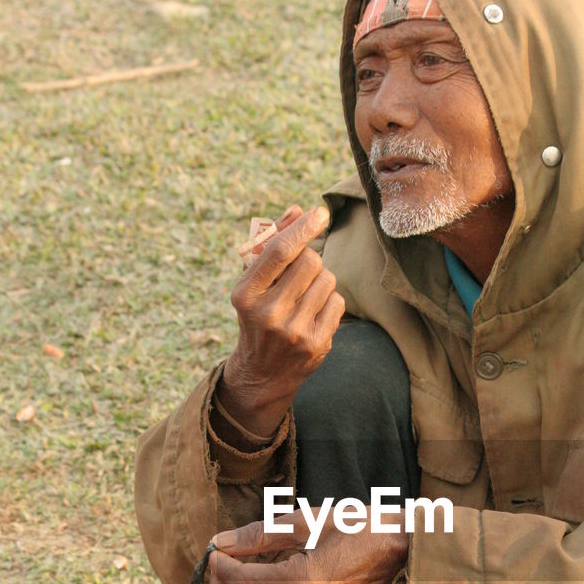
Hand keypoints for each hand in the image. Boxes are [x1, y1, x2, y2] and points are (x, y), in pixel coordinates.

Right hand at [217, 205, 345, 441]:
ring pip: (327, 280)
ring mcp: (294, 332)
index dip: (303, 228)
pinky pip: (337, 302)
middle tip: (300, 273)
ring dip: (320, 281)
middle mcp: (268, 314)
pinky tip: (313, 313)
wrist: (262, 373)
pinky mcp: (316, 344)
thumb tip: (298, 210)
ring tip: (304, 296)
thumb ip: (272, 243)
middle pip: (310, 261)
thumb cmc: (257, 315)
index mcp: (245, 294)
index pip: (280, 251)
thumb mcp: (253, 282)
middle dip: (310, 259)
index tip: (319, 212)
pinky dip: (329, 301)